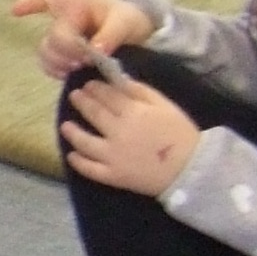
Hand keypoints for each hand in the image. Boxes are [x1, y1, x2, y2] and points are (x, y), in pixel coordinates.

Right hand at [15, 0, 157, 81]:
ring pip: (46, 52)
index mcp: (76, 4)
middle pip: (52, 37)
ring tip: (78, 67)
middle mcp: (63, 20)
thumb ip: (111, 34)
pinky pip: (48, 63)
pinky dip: (54, 70)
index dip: (29, 4)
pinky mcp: (63, 55)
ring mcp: (61, 38)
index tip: (15, 11)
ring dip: (59, 62)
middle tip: (85, 60)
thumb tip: (95, 50)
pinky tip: (65, 74)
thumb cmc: (127, 20)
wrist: (135, 34)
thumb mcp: (125, 22)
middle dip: (66, 51)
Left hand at [60, 72, 200, 195]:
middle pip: (94, 113)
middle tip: (75, 96)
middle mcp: (117, 132)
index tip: (88, 84)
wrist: (191, 169)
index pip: (108, 96)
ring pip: (84, 141)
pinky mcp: (113, 175)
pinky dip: (78, 162)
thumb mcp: (165, 105)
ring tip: (65, 125)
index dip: (96, 88)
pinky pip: (90, 169)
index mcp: (132, 112)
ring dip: (72, 132)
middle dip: (82, 102)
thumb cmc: (181, 134)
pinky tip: (71, 154)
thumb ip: (141, 91)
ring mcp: (113, 155)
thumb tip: (119, 79)